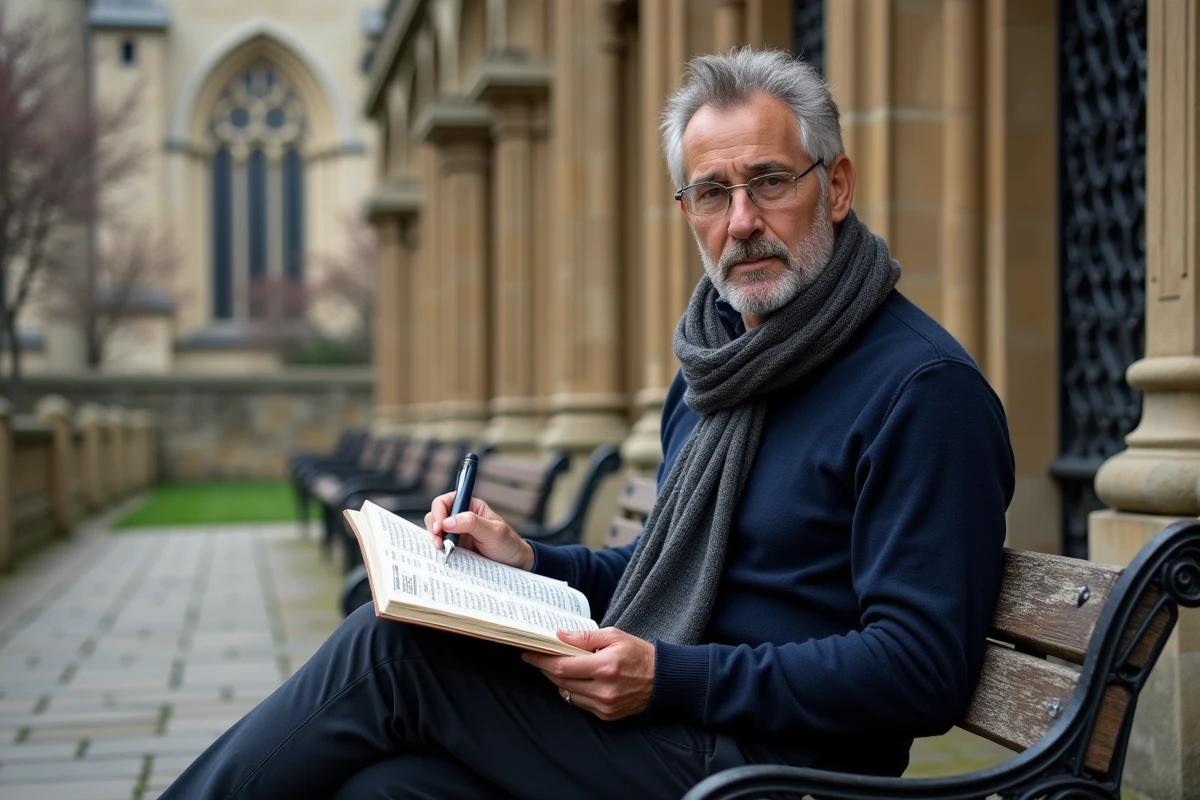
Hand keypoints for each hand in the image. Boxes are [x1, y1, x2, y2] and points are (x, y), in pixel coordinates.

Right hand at [425, 493, 534, 569]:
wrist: (514, 564)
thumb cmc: (508, 543)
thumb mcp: (493, 531)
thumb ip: (471, 523)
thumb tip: (447, 522)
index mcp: (470, 506)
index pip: (446, 501)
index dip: (439, 511)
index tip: (440, 526)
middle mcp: (461, 517)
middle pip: (436, 515)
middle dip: (434, 527)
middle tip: (439, 542)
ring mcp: (457, 533)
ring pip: (436, 531)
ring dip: (435, 538)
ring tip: (441, 549)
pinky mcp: (455, 547)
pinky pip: (441, 545)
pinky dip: (438, 549)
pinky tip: (442, 554)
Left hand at [522, 628, 654, 720]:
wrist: (664, 680)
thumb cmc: (638, 653)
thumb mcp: (614, 636)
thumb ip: (584, 638)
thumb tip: (559, 636)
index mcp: (606, 666)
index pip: (563, 666)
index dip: (541, 660)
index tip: (529, 653)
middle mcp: (604, 689)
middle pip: (561, 681)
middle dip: (546, 668)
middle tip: (538, 657)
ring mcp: (605, 705)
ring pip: (567, 693)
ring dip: (558, 680)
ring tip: (558, 666)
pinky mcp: (606, 715)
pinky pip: (579, 703)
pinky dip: (573, 690)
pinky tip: (578, 679)